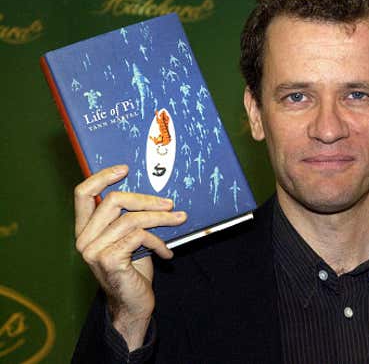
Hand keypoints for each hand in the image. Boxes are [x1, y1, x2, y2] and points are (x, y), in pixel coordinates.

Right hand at [74, 164, 185, 349]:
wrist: (133, 305)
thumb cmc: (133, 270)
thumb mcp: (130, 239)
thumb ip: (130, 219)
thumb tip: (155, 195)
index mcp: (86, 230)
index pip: (82, 194)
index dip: (102, 177)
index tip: (125, 169)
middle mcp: (84, 239)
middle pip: (113, 201)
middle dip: (146, 199)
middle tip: (170, 203)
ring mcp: (94, 250)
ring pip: (131, 218)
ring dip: (161, 218)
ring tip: (179, 220)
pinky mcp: (109, 260)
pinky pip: (140, 236)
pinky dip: (159, 242)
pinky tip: (167, 253)